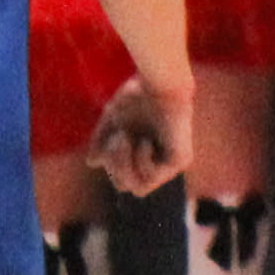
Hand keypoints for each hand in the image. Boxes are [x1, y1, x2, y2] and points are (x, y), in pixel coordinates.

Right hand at [90, 79, 186, 196]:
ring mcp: (170, 164)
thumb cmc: (136, 98)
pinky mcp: (181, 161)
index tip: (110, 140)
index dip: (109, 165)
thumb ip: (101, 142)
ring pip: (139, 189)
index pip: (120, 179)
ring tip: (126, 138)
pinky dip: (142, 160)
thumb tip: (93, 163)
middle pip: (125, 186)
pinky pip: (152, 177)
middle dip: (114, 165)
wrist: (159, 85)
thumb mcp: (111, 122)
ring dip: (124, 163)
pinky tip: (146, 142)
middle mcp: (158, 162)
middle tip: (118, 139)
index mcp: (143, 155)